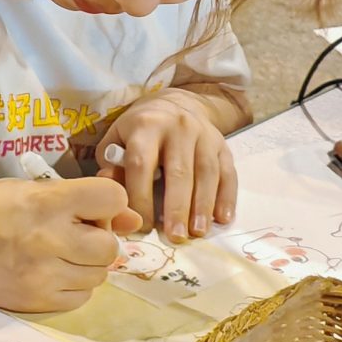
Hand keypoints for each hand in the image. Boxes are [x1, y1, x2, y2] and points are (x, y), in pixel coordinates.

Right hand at [0, 176, 141, 314]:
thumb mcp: (30, 189)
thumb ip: (82, 200)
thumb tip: (131, 218)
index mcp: (46, 202)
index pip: (112, 198)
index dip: (108, 202)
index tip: (93, 206)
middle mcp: (49, 239)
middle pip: (110, 245)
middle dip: (98, 238)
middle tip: (76, 234)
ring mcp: (44, 275)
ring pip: (99, 274)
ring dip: (87, 264)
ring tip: (61, 254)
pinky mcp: (37, 301)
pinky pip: (82, 297)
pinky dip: (74, 286)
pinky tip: (53, 273)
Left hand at [96, 90, 236, 238]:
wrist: (175, 104)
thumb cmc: (139, 131)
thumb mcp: (117, 141)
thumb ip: (113, 169)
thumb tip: (115, 200)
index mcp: (145, 126)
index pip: (141, 164)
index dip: (141, 197)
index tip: (142, 225)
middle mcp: (177, 127)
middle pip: (179, 171)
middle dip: (177, 207)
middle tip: (176, 237)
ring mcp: (204, 134)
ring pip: (207, 173)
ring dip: (203, 206)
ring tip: (198, 233)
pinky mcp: (222, 144)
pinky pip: (228, 172)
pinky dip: (227, 197)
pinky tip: (222, 219)